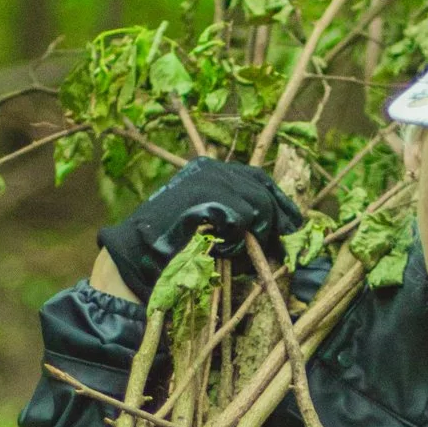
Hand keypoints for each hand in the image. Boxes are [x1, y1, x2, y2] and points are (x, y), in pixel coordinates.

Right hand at [100, 161, 302, 301]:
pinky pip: (243, 219)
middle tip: (283, 243)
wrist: (134, 258)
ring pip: (257, 205)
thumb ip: (237, 217)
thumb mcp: (208, 224)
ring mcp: (207, 179)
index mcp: (208, 169)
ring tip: (235, 251)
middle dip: (276, 219)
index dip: (280, 201)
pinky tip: (219, 250)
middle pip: (262, 189)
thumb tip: (280, 229)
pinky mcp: (207, 196)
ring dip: (253, 234)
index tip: (293, 224)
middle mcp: (210, 168)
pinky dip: (237, 240)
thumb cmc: (170, 249)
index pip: (258, 178)